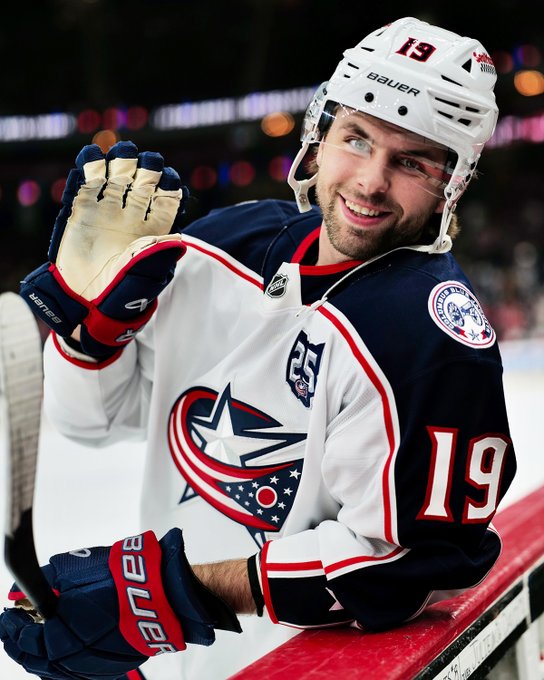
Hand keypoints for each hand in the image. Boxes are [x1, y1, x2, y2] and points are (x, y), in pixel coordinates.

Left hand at [0, 529, 240, 678]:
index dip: (11, 627)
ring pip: (54, 669)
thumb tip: (20, 591)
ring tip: (33, 640)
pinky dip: (60, 662)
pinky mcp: (109, 668)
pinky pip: (74, 671)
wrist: (162, 594)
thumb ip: (45, 581)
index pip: (23, 638)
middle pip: (35, 659)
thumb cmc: (122, 579)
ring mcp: (92, 666)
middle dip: (21, 643)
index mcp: (60, 634)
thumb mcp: (76, 569)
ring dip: (39, 655)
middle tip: (13, 630)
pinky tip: (60, 650)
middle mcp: (72, 657)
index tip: (8, 616)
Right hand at [20, 141, 186, 358]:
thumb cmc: (122, 291)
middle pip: (143, 181)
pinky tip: (92, 156)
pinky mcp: (81, 211)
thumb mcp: (146, 274)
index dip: (169, 185)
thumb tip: (179, 238)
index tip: (169, 179)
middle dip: (146, 168)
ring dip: (120, 161)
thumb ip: (160, 254)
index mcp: (154, 228)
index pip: (166, 198)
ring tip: (122, 153)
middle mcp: (132, 215)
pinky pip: (86, 183)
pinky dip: (88, 167)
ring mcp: (107, 210)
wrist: (86, 301)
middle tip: (146, 161)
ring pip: (116, 177)